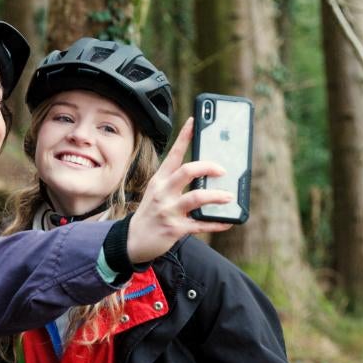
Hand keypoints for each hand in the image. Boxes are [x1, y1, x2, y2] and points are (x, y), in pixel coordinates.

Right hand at [126, 118, 235, 262]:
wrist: (133, 241)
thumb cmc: (151, 214)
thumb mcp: (157, 193)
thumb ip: (175, 183)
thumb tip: (205, 177)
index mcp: (160, 180)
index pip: (173, 154)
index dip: (184, 136)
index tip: (195, 121)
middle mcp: (163, 192)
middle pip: (187, 171)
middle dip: (208, 167)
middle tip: (223, 170)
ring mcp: (168, 210)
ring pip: (197, 197)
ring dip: (216, 196)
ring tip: (229, 196)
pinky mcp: (175, 228)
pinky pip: (200, 224)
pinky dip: (216, 222)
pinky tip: (227, 221)